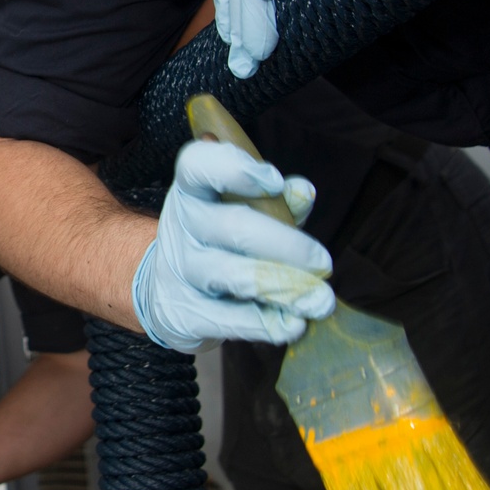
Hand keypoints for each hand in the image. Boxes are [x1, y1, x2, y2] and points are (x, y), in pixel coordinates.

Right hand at [131, 140, 334, 352]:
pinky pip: (229, 319)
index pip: (197, 165)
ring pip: (234, 276)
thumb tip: (302, 192)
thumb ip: (277, 202)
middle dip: (287, 245)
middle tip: (323, 263)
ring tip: (319, 301)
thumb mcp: (243, 213)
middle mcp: (181, 226)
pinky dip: (267, 323)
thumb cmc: (218, 242)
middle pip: (234, 227)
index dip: (235, 169)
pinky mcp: (182, 314)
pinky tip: (293, 324)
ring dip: (285, 288)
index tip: (275, 182)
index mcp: (193, 191)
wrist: (165, 291)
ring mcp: (179, 271)